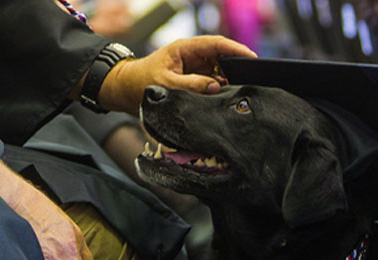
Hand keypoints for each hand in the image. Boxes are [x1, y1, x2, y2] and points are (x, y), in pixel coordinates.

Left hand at [96, 36, 256, 112]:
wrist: (126, 90)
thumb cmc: (141, 82)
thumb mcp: (167, 83)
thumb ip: (191, 85)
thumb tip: (215, 86)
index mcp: (186, 48)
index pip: (217, 44)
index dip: (236, 50)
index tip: (251, 58)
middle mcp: (192, 56)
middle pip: (221, 58)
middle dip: (235, 68)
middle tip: (249, 80)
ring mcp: (194, 68)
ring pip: (218, 72)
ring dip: (227, 81)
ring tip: (237, 91)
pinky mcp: (193, 81)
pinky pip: (211, 83)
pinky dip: (218, 89)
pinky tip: (224, 97)